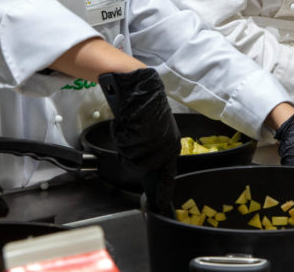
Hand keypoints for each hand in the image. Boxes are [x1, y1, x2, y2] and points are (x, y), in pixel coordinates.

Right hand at [99, 68, 178, 212]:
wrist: (141, 87)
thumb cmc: (146, 109)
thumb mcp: (157, 132)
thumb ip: (155, 150)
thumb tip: (149, 169)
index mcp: (172, 146)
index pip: (168, 174)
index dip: (162, 190)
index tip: (159, 205)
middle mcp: (166, 145)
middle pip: (142, 168)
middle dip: (131, 156)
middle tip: (130, 140)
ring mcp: (154, 140)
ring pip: (131, 158)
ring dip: (125, 144)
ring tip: (130, 128)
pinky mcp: (142, 133)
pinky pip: (124, 145)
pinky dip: (120, 134)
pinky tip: (127, 122)